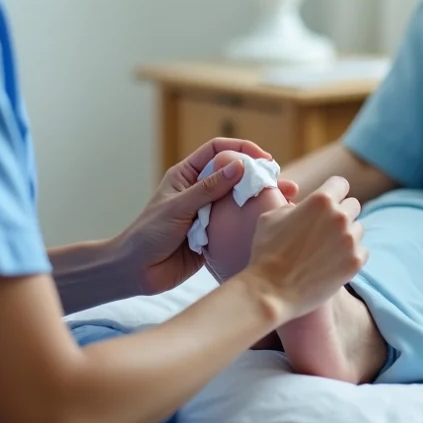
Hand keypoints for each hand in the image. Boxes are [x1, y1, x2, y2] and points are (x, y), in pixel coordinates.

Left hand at [117, 138, 300, 295]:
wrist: (136, 273)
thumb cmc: (148, 235)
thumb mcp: (178, 207)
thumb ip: (208, 189)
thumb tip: (238, 166)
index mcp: (187, 175)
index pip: (217, 151)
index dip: (241, 149)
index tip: (264, 159)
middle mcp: (200, 191)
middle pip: (234, 174)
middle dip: (258, 175)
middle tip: (281, 181)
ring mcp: (209, 213)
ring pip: (239, 200)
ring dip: (260, 198)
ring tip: (286, 199)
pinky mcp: (215, 235)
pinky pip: (237, 224)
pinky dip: (253, 221)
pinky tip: (271, 222)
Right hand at [244, 176, 367, 321]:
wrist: (271, 292)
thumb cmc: (267, 252)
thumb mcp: (271, 216)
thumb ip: (292, 205)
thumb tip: (301, 206)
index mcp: (321, 200)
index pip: (341, 184)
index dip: (333, 192)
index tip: (329, 202)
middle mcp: (340, 216)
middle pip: (353, 205)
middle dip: (341, 213)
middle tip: (326, 228)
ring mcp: (350, 240)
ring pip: (358, 229)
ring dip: (346, 235)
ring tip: (327, 249)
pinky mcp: (355, 262)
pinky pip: (362, 251)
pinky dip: (351, 255)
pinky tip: (334, 263)